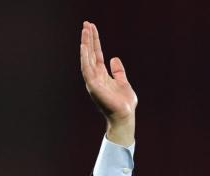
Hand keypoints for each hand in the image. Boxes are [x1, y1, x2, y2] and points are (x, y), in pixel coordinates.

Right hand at [79, 21, 135, 145]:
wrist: (125, 116)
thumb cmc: (124, 103)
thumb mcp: (123, 82)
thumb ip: (118, 71)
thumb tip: (114, 59)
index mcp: (101, 75)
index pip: (96, 54)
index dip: (94, 41)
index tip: (92, 28)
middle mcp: (95, 77)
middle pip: (90, 54)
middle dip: (88, 39)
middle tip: (86, 24)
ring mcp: (93, 81)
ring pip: (86, 59)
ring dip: (85, 44)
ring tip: (85, 30)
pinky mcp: (93, 86)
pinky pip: (86, 69)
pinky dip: (84, 58)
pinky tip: (84, 47)